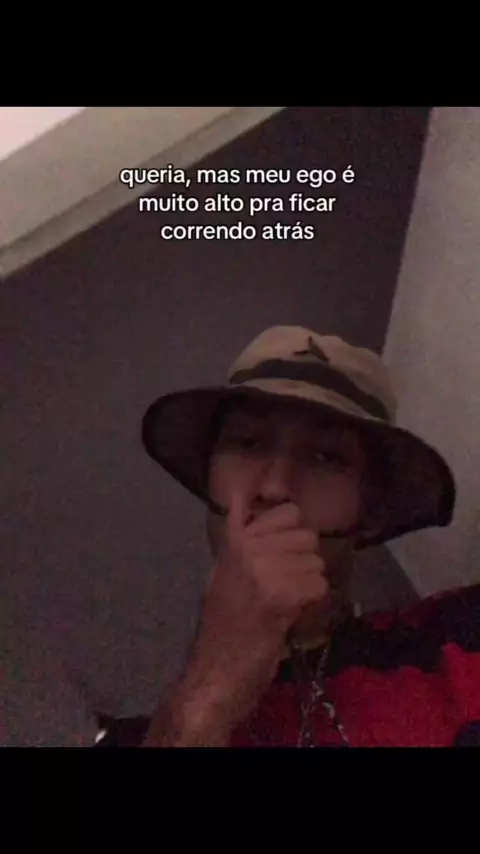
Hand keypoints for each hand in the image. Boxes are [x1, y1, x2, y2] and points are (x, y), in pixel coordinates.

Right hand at [184, 490, 328, 727]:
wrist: (215, 669)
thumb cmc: (222, 624)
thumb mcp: (223, 571)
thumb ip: (237, 533)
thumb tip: (239, 494)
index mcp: (235, 540)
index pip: (290, 512)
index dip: (295, 535)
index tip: (283, 558)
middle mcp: (248, 548)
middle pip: (308, 536)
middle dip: (304, 563)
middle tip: (285, 587)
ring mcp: (262, 569)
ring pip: (316, 562)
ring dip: (308, 586)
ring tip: (286, 603)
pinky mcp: (279, 595)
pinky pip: (318, 585)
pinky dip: (312, 603)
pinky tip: (292, 615)